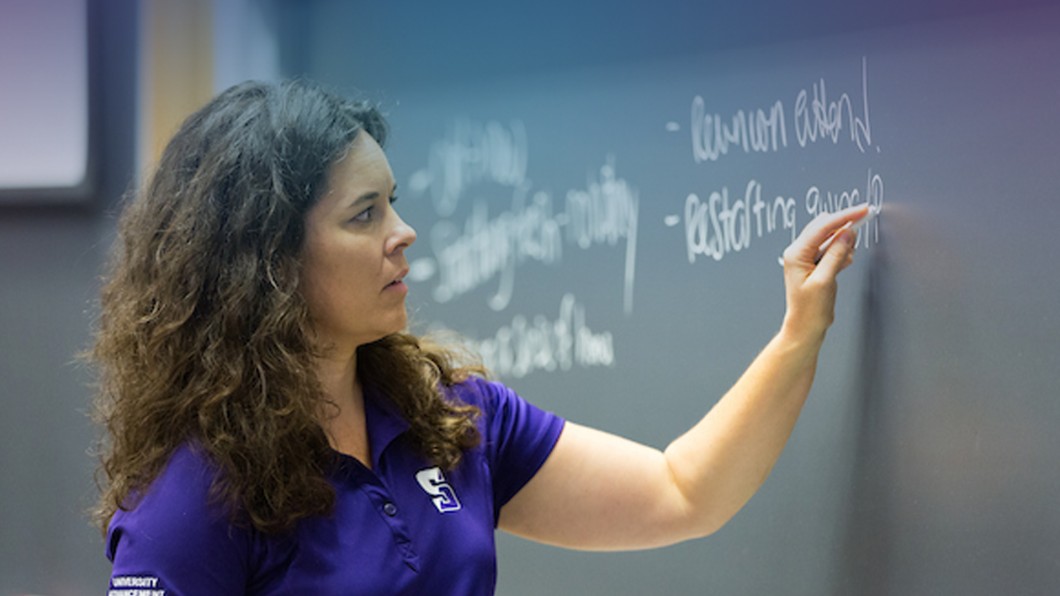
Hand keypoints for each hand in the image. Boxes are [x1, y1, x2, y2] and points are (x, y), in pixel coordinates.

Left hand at [778, 204, 868, 341]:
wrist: (806, 327)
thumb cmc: (810, 309)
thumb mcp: (825, 280)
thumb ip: (836, 254)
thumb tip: (847, 233)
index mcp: (796, 253)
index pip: (822, 226)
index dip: (844, 216)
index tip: (862, 210)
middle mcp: (799, 252)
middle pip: (824, 227)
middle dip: (845, 223)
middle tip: (865, 218)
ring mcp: (806, 258)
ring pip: (829, 238)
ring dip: (843, 241)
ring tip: (848, 256)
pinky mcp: (815, 264)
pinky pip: (831, 249)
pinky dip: (842, 251)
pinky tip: (845, 261)